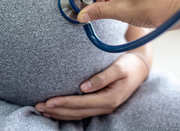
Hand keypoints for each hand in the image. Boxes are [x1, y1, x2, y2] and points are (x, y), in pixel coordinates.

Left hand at [35, 52, 149, 119]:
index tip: (48, 101)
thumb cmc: (129, 65)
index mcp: (110, 98)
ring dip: (60, 113)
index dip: (64, 103)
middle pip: (77, 112)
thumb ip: (103, 77)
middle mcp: (106, 106)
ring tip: (42, 109)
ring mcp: (103, 107)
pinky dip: (67, 111)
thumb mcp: (119, 67)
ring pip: (78, 114)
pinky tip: (56, 109)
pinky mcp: (101, 104)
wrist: (140, 68)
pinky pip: (82, 111)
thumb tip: (84, 87)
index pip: (82, 104)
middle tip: (38, 106)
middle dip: (57, 110)